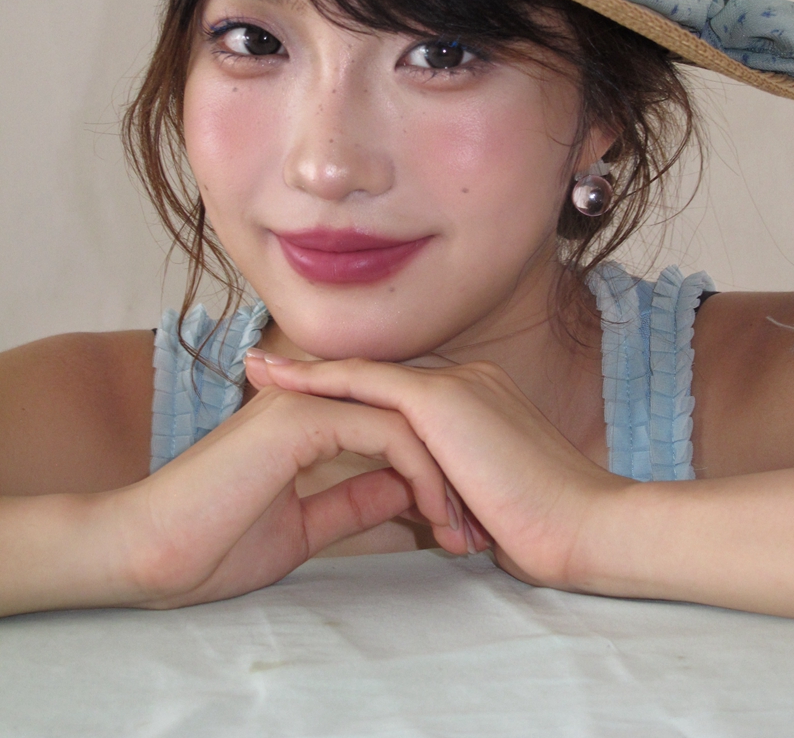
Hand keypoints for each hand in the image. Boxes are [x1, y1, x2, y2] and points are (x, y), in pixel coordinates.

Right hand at [105, 381, 464, 609]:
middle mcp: (314, 401)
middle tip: (478, 525)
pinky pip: (386, 431)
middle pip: (411, 416)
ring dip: (445, 474)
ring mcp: (307, 403)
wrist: (154, 554)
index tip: (462, 522)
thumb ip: (353, 501)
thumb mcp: (307, 526)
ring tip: (462, 529)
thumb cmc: (216, 544)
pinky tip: (434, 514)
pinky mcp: (302, 418)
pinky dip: (420, 471)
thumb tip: (404, 491)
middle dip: (452, 469)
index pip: (395, 427)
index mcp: (313, 421)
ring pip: (408, 418)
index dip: (434, 471)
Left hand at [246, 355, 626, 589]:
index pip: (397, 394)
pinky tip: (281, 382)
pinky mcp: (444, 400)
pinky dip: (321, 382)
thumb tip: (428, 506)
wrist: (584, 527)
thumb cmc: (543, 528)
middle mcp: (464, 381)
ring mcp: (454, 385)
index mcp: (475, 402)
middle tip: (260, 369)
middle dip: (314, 375)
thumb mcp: (487, 499)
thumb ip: (454, 487)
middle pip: (373, 378)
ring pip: (365, 375)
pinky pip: (367, 385)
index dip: (346, 393)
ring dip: (306, 373)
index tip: (301, 393)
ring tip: (257, 372)